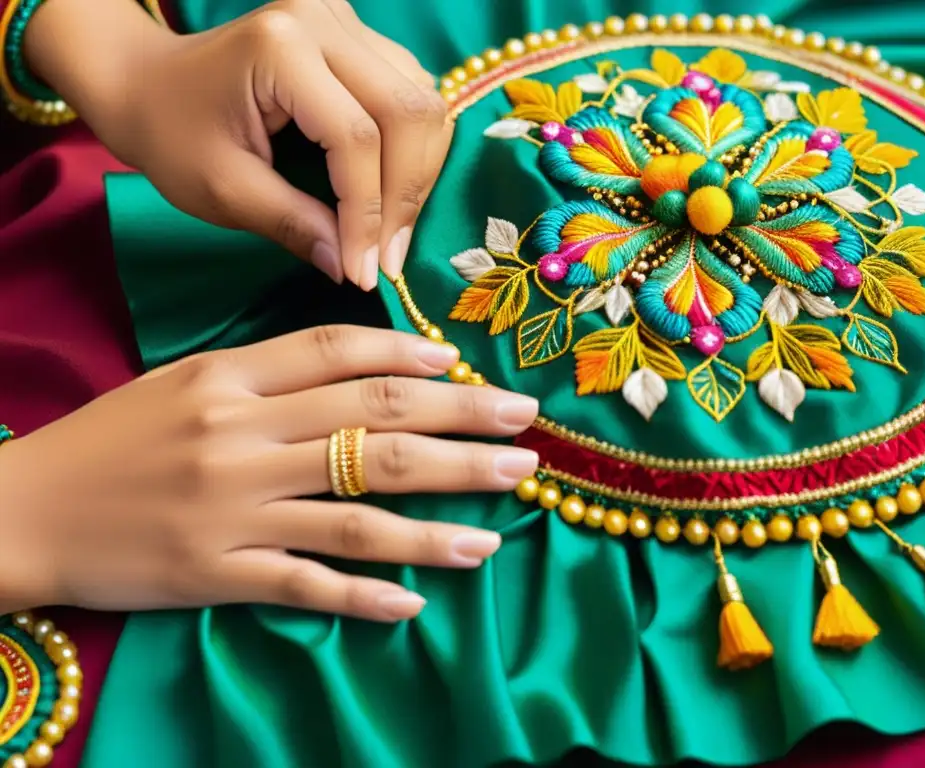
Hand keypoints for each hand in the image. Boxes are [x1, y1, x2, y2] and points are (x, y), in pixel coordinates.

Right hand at [0, 327, 538, 620]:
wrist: (26, 509)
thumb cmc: (113, 439)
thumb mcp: (185, 382)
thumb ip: (268, 373)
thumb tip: (366, 372)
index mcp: (230, 379)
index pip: (338, 354)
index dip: (410, 357)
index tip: (467, 367)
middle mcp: (241, 437)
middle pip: (375, 425)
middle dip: (463, 427)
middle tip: (525, 435)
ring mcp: (234, 508)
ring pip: (360, 513)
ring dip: (439, 521)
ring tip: (500, 525)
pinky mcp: (219, 573)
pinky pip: (308, 584)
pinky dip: (366, 595)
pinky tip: (416, 602)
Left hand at [25, 0, 452, 286]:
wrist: (148, 83)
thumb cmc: (172, 134)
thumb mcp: (223, 190)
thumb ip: (293, 226)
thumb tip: (354, 268)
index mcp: (281, 49)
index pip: (356, 137)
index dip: (368, 214)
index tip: (363, 272)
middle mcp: (325, 20)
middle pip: (408, 111)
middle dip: (405, 195)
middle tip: (387, 259)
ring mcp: (346, 23)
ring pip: (422, 102)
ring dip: (416, 174)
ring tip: (389, 231)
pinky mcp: (359, 38)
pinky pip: (412, 96)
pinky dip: (412, 151)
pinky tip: (390, 190)